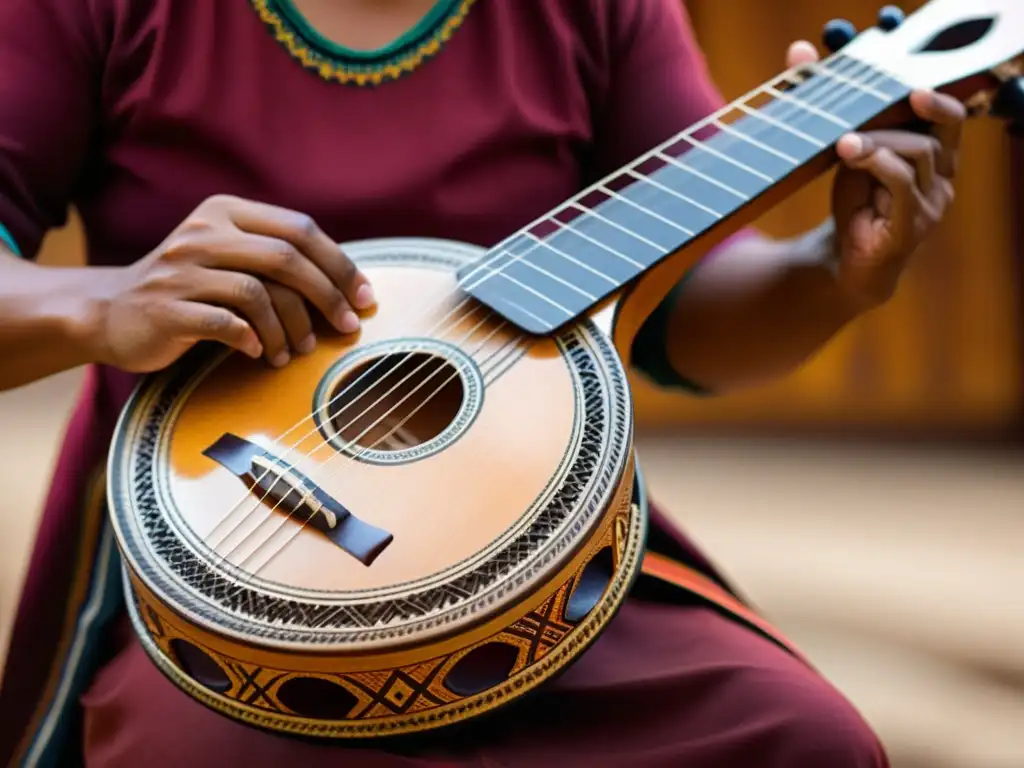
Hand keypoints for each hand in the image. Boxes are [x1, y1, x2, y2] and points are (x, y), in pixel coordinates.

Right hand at [94, 195, 375, 372]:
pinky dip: (252, 341)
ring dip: (290, 329)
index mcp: (226, 213)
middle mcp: (203, 233)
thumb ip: (278, 260)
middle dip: (326, 297)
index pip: (300, 230)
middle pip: (285, 259)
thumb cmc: (190, 289)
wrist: (111, 312)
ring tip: (295, 352)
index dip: (340, 265)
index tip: (365, 299)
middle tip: (346, 328)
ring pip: (258, 294)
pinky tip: (260, 354)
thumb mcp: (231, 257)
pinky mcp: (166, 308)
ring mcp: (181, 270)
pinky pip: (225, 324)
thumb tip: (351, 288)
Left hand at [786, 41, 965, 310]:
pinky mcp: (911, 228)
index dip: (937, 101)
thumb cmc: (854, 208)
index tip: (911, 88)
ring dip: (879, 142)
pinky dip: (879, 164)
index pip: (951, 123)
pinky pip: (904, 186)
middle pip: (931, 135)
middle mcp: (940, 183)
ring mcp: (930, 207)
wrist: (845, 265)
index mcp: (935, 163)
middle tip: (853, 122)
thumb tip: (798, 55)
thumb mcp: (848, 157)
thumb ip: (839, 113)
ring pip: (918, 155)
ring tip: (845, 143)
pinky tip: (852, 155)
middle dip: (892, 122)